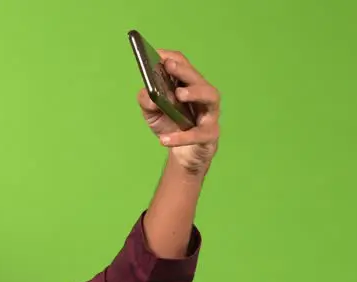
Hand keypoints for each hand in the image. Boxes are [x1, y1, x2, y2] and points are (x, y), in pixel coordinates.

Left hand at [137, 49, 220, 173]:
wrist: (183, 154)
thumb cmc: (170, 126)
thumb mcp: (151, 113)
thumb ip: (146, 100)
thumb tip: (148, 94)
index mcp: (187, 84)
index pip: (182, 64)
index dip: (171, 57)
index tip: (158, 53)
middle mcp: (202, 94)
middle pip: (196, 77)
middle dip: (183, 69)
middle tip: (169, 66)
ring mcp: (209, 113)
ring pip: (210, 96)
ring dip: (195, 92)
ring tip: (179, 94)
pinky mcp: (210, 133)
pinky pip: (199, 133)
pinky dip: (182, 137)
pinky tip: (164, 140)